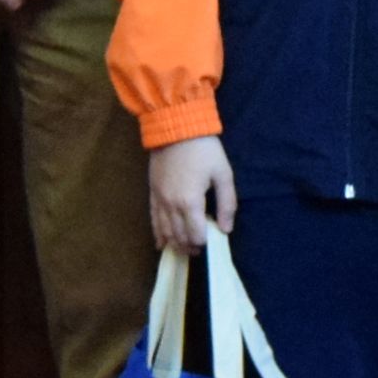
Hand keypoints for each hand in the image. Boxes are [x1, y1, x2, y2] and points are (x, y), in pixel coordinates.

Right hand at [150, 133, 237, 249]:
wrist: (176, 127)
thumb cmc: (204, 149)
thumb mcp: (223, 173)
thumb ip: (226, 203)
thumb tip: (226, 229)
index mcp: (190, 202)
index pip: (196, 234)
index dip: (204, 243)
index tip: (211, 243)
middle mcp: (171, 205)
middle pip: (179, 236)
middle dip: (189, 247)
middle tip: (199, 250)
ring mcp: (159, 200)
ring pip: (165, 231)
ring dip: (175, 243)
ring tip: (185, 249)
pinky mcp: (152, 193)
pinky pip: (153, 219)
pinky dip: (158, 234)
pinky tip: (161, 244)